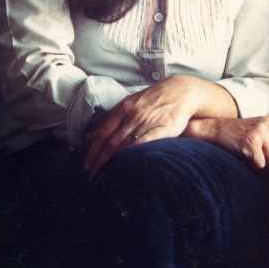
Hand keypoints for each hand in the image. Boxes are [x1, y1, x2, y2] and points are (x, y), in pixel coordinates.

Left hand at [84, 75, 225, 176]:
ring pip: (125, 144)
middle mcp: (133, 115)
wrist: (180, 91)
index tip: (87, 165)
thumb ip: (113, 118)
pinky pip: (145, 142)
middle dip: (99, 160)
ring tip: (106, 176)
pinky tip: (127, 163)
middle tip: (92, 175)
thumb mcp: (131, 103)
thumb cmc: (154, 99)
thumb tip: (92, 135)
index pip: (103, 132)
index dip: (93, 150)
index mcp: (124, 108)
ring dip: (113, 161)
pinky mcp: (162, 128)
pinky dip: (134, 153)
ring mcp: (147, 122)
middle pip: (111, 141)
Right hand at [185, 116, 268, 179]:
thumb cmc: (236, 134)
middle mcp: (267, 126)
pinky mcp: (250, 141)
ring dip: (268, 167)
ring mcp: (259, 133)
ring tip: (258, 164)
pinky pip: (261, 163)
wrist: (215, 128)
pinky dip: (256, 166)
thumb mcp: (256, 130)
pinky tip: (248, 162)